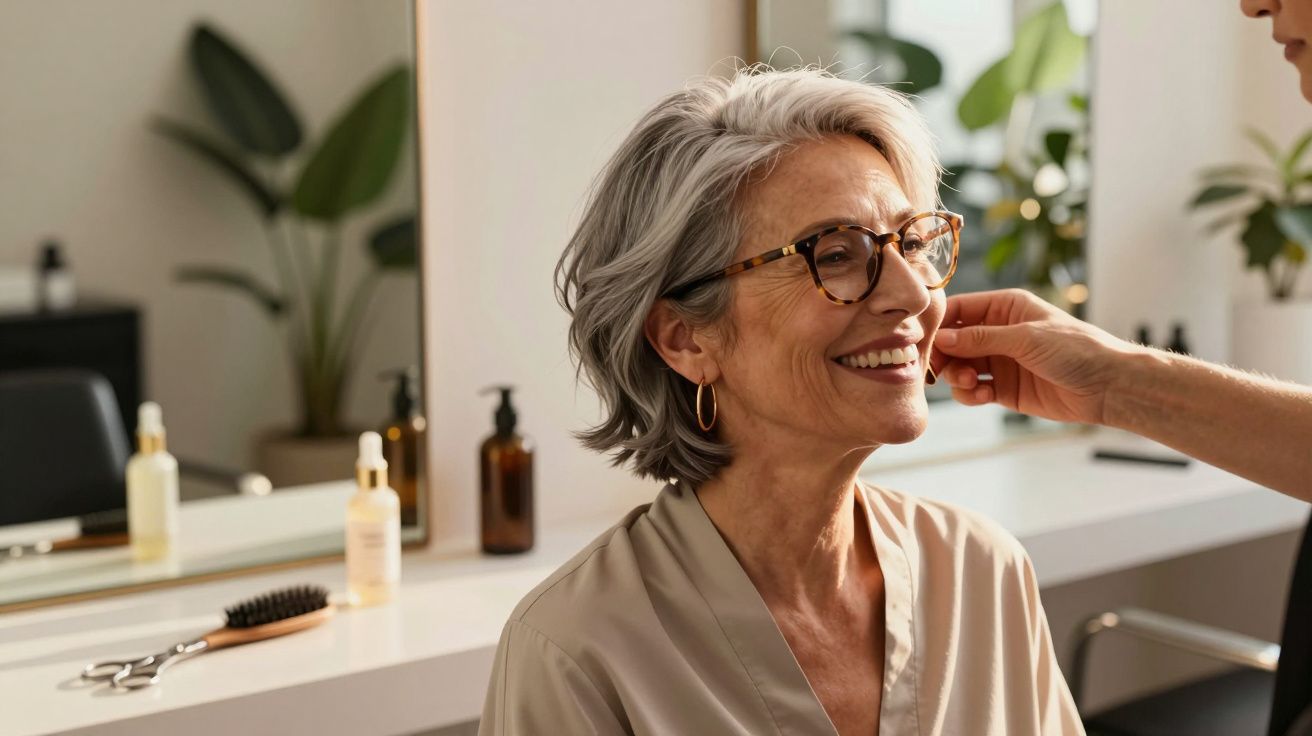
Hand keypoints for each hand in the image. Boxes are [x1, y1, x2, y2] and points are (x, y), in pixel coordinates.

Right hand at [928, 289, 1142, 425]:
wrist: (1108, 386)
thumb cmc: (1076, 349)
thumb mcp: (1025, 338)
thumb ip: (981, 339)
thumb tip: (942, 339)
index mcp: (1005, 307)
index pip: (959, 310)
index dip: (939, 325)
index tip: (923, 341)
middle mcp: (999, 332)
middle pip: (953, 342)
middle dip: (944, 356)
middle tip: (941, 369)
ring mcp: (1000, 362)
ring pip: (959, 367)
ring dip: (956, 377)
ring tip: (968, 384)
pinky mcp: (1004, 389)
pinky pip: (973, 390)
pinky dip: (969, 394)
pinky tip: (981, 396)